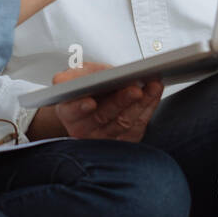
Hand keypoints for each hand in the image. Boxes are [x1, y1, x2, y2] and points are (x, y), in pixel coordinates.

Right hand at [27, 62, 162, 140]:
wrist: (96, 98)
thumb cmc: (85, 86)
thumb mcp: (74, 76)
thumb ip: (70, 77)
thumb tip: (63, 80)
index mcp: (69, 113)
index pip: (73, 112)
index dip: (80, 108)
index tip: (90, 103)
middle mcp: (85, 130)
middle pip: (103, 117)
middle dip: (120, 102)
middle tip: (134, 90)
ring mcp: (106, 138)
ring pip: (124, 122)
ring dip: (140, 104)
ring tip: (152, 86)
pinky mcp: (125, 140)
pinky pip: (139, 126)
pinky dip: (149, 107)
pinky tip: (155, 92)